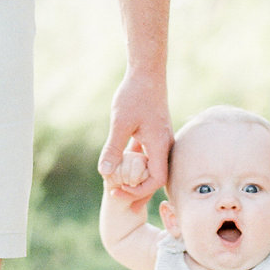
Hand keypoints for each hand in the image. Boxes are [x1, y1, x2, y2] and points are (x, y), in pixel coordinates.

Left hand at [98, 69, 170, 201]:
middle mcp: (165, 147)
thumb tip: (104, 173)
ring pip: (151, 170)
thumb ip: (113, 148)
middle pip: (155, 179)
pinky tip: (119, 169)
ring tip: (116, 187)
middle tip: (114, 195)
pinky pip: (148, 158)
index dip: (138, 190)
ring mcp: (161, 142)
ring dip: (135, 180)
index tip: (118, 189)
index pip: (156, 180)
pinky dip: (135, 167)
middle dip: (136, 191)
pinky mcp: (155, 137)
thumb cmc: (134, 95)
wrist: (147, 74)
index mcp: (160, 146)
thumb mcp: (120, 122)